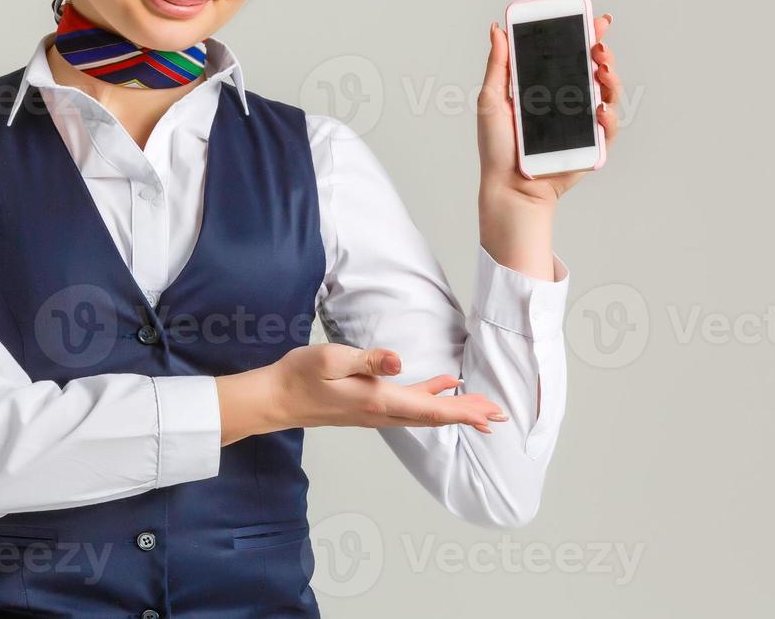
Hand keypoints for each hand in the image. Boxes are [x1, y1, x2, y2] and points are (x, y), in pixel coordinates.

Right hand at [268, 343, 507, 435]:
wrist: (276, 400)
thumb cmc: (299, 376)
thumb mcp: (331, 359)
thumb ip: (367, 359)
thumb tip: (399, 361)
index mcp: (377, 399)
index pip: (430, 409)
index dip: (463, 411)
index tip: (490, 415)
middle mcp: (381, 412)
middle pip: (433, 417)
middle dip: (467, 415)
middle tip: (498, 417)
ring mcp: (373, 413)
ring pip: (422, 414)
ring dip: (452, 411)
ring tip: (478, 410)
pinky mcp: (366, 408)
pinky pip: (407, 408)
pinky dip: (429, 401)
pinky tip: (438, 389)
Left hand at [477, 12, 620, 203]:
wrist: (507, 186)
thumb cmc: (497, 146)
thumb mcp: (492, 98)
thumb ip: (499, 64)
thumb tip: (498, 28)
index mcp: (546, 87)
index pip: (570, 55)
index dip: (585, 36)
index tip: (594, 19)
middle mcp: (568, 101)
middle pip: (595, 71)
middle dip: (602, 53)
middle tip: (598, 46)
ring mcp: (582, 123)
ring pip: (609, 94)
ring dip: (611, 79)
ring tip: (602, 70)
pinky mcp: (591, 145)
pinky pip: (609, 129)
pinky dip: (609, 117)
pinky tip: (600, 110)